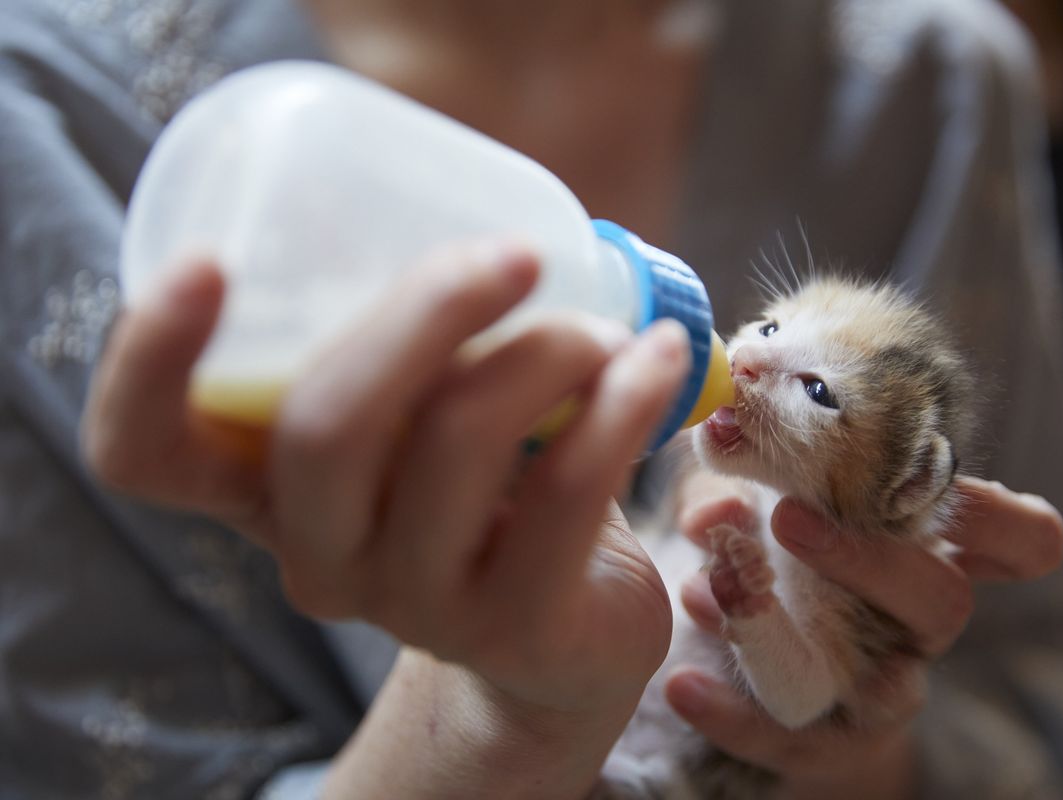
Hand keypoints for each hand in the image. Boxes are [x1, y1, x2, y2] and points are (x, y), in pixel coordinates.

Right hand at [83, 243, 687, 721]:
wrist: (567, 635)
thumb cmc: (491, 492)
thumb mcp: (422, 414)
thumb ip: (412, 337)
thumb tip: (462, 192)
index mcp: (268, 490)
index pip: (147, 454)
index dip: (146, 363)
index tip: (210, 263)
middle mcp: (319, 555)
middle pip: (322, 427)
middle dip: (424, 311)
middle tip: (515, 256)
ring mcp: (413, 603)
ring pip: (455, 445)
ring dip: (545, 350)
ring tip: (607, 329)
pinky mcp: (516, 628)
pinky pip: (565, 495)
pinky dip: (623, 402)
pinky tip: (659, 361)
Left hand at [664, 474, 1062, 798]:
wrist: (769, 675)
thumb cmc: (782, 559)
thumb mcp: (760, 506)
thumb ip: (741, 482)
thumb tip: (714, 479)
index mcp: (931, 554)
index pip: (1021, 540)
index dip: (1005, 515)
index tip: (935, 478)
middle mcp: (920, 626)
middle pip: (945, 599)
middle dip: (871, 558)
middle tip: (787, 518)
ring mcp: (884, 691)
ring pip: (889, 685)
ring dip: (799, 632)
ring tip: (712, 592)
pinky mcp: (828, 742)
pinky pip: (791, 738)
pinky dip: (733, 713)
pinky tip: (685, 684)